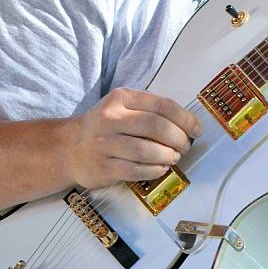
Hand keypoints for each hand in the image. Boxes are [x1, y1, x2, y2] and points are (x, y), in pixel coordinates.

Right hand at [67, 88, 202, 188]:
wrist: (69, 148)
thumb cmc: (105, 127)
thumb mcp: (123, 107)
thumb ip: (151, 110)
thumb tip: (187, 125)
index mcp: (121, 98)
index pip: (161, 105)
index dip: (185, 119)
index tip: (197, 130)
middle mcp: (110, 118)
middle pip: (156, 126)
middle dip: (178, 138)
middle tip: (185, 146)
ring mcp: (104, 144)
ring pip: (146, 150)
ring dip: (168, 156)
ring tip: (174, 157)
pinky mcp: (102, 168)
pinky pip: (136, 170)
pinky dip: (155, 170)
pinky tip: (161, 168)